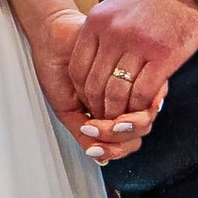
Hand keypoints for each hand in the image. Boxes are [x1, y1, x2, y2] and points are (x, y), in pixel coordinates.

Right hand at [29, 5, 155, 162]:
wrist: (52, 37)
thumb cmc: (57, 70)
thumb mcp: (67, 109)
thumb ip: (84, 134)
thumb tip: (101, 159)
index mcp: (110, 114)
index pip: (126, 142)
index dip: (114, 150)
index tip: (93, 146)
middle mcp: (125, 101)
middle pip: (139, 133)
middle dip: (117, 139)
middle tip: (93, 131)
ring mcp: (132, 85)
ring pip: (145, 118)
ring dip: (119, 126)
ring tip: (95, 121)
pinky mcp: (138, 66)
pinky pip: (145, 94)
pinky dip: (127, 107)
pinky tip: (107, 107)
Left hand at [68, 0, 197, 123]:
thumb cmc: (150, 1)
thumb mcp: (113, 10)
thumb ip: (100, 35)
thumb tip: (89, 64)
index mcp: (97, 23)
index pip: (78, 69)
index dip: (82, 92)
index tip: (88, 102)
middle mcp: (114, 34)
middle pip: (95, 85)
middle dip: (98, 108)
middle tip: (104, 118)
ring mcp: (138, 46)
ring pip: (117, 93)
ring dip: (117, 112)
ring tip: (120, 118)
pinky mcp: (163, 57)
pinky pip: (142, 92)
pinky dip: (138, 106)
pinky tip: (140, 109)